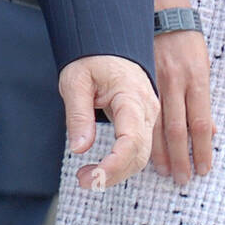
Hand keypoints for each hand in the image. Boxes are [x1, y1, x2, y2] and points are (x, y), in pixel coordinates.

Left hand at [59, 55, 159, 189]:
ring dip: (116, 172)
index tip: (92, 177)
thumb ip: (78, 114)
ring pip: (141, 156)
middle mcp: (148, 109)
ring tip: (87, 177)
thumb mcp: (75, 80)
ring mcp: (149, 116)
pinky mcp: (144, 121)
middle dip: (113, 174)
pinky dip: (122, 164)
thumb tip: (80, 148)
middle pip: (139, 154)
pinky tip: (102, 169)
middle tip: (83, 181)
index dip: (114, 165)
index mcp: (132, 96)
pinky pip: (139, 149)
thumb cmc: (90, 58)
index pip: (131, 140)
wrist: (108, 43)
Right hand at [151, 29, 216, 181]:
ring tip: (162, 170)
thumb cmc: (186, 40)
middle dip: (179, 157)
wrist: (162, 9)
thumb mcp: (203, 67)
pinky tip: (142, 144)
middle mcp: (175, 81)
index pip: (199, 124)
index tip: (202, 168)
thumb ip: (202, 101)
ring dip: (159, 150)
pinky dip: (143, 129)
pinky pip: (141, 107)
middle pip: (176, 128)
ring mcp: (154, 79)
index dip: (201, 149)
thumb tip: (209, 131)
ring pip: (154, 122)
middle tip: (181, 178)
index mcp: (195, 80)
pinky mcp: (139, 75)